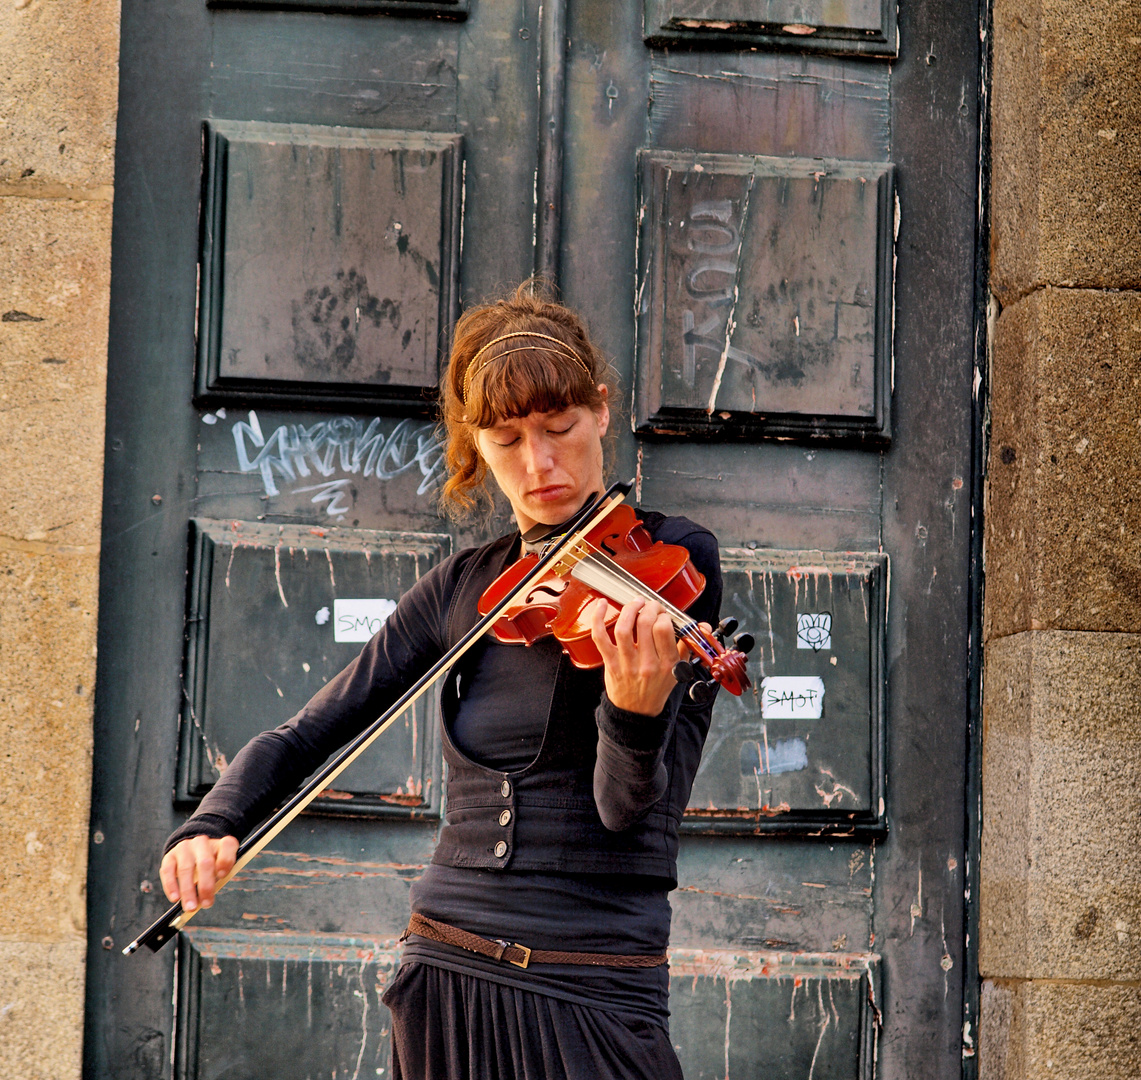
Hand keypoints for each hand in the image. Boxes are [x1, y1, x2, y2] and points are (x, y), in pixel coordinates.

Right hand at [159, 834, 238, 912]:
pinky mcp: (170, 856)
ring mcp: (185, 848)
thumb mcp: (222, 864)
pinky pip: (168, 871)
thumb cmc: (212, 862)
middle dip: (206, 886)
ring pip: (185, 869)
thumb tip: (209, 897)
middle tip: (206, 904)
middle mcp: (202, 842)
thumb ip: (221, 876)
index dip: (226, 860)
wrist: (192, 849)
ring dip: (188, 891)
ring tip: (191, 907)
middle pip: (205, 862)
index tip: (222, 875)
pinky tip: (175, 898)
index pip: (227, 846)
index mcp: (220, 843)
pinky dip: (171, 886)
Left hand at [589, 597, 685, 716]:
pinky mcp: (610, 663)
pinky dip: (599, 618)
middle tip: (650, 606)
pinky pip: (601, 637)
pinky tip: (602, 605)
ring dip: (629, 609)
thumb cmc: (657, 687)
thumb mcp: (679, 669)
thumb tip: (703, 626)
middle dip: (648, 607)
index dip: (663, 615)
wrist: (637, 711)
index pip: (664, 629)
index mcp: (667, 664)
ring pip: (624, 628)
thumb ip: (688, 645)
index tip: (662, 614)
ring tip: (635, 603)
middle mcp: (647, 663)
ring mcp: (627, 664)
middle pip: (645, 624)